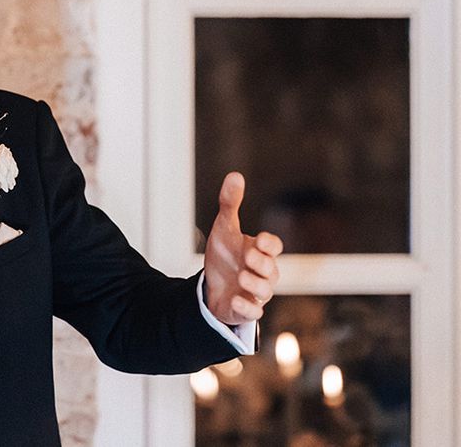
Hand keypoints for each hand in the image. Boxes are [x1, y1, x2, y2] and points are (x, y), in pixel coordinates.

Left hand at [204, 172, 282, 324]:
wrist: (212, 284)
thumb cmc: (225, 254)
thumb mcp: (224, 227)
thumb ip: (230, 203)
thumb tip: (235, 174)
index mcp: (260, 251)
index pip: (275, 247)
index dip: (270, 244)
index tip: (260, 240)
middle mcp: (262, 273)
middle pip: (272, 270)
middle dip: (262, 263)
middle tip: (248, 256)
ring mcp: (255, 292)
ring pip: (266, 292)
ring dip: (256, 285)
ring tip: (242, 276)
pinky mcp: (246, 310)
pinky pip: (254, 313)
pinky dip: (246, 307)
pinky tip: (235, 298)